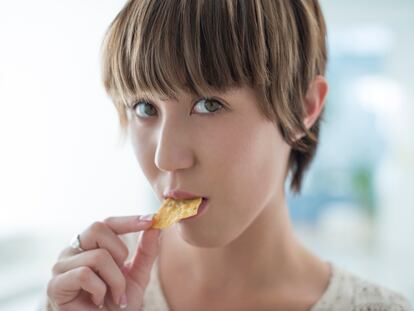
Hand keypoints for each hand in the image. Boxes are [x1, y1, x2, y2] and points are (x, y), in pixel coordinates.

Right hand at [46, 214, 160, 309]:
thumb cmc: (118, 302)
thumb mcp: (138, 275)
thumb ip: (146, 251)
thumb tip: (156, 226)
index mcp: (90, 245)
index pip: (108, 223)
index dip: (128, 220)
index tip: (150, 220)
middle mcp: (73, 250)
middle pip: (97, 228)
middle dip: (119, 251)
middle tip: (122, 272)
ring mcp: (61, 266)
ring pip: (97, 256)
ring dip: (115, 279)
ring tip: (114, 295)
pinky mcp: (55, 285)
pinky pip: (84, 274)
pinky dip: (100, 289)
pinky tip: (98, 301)